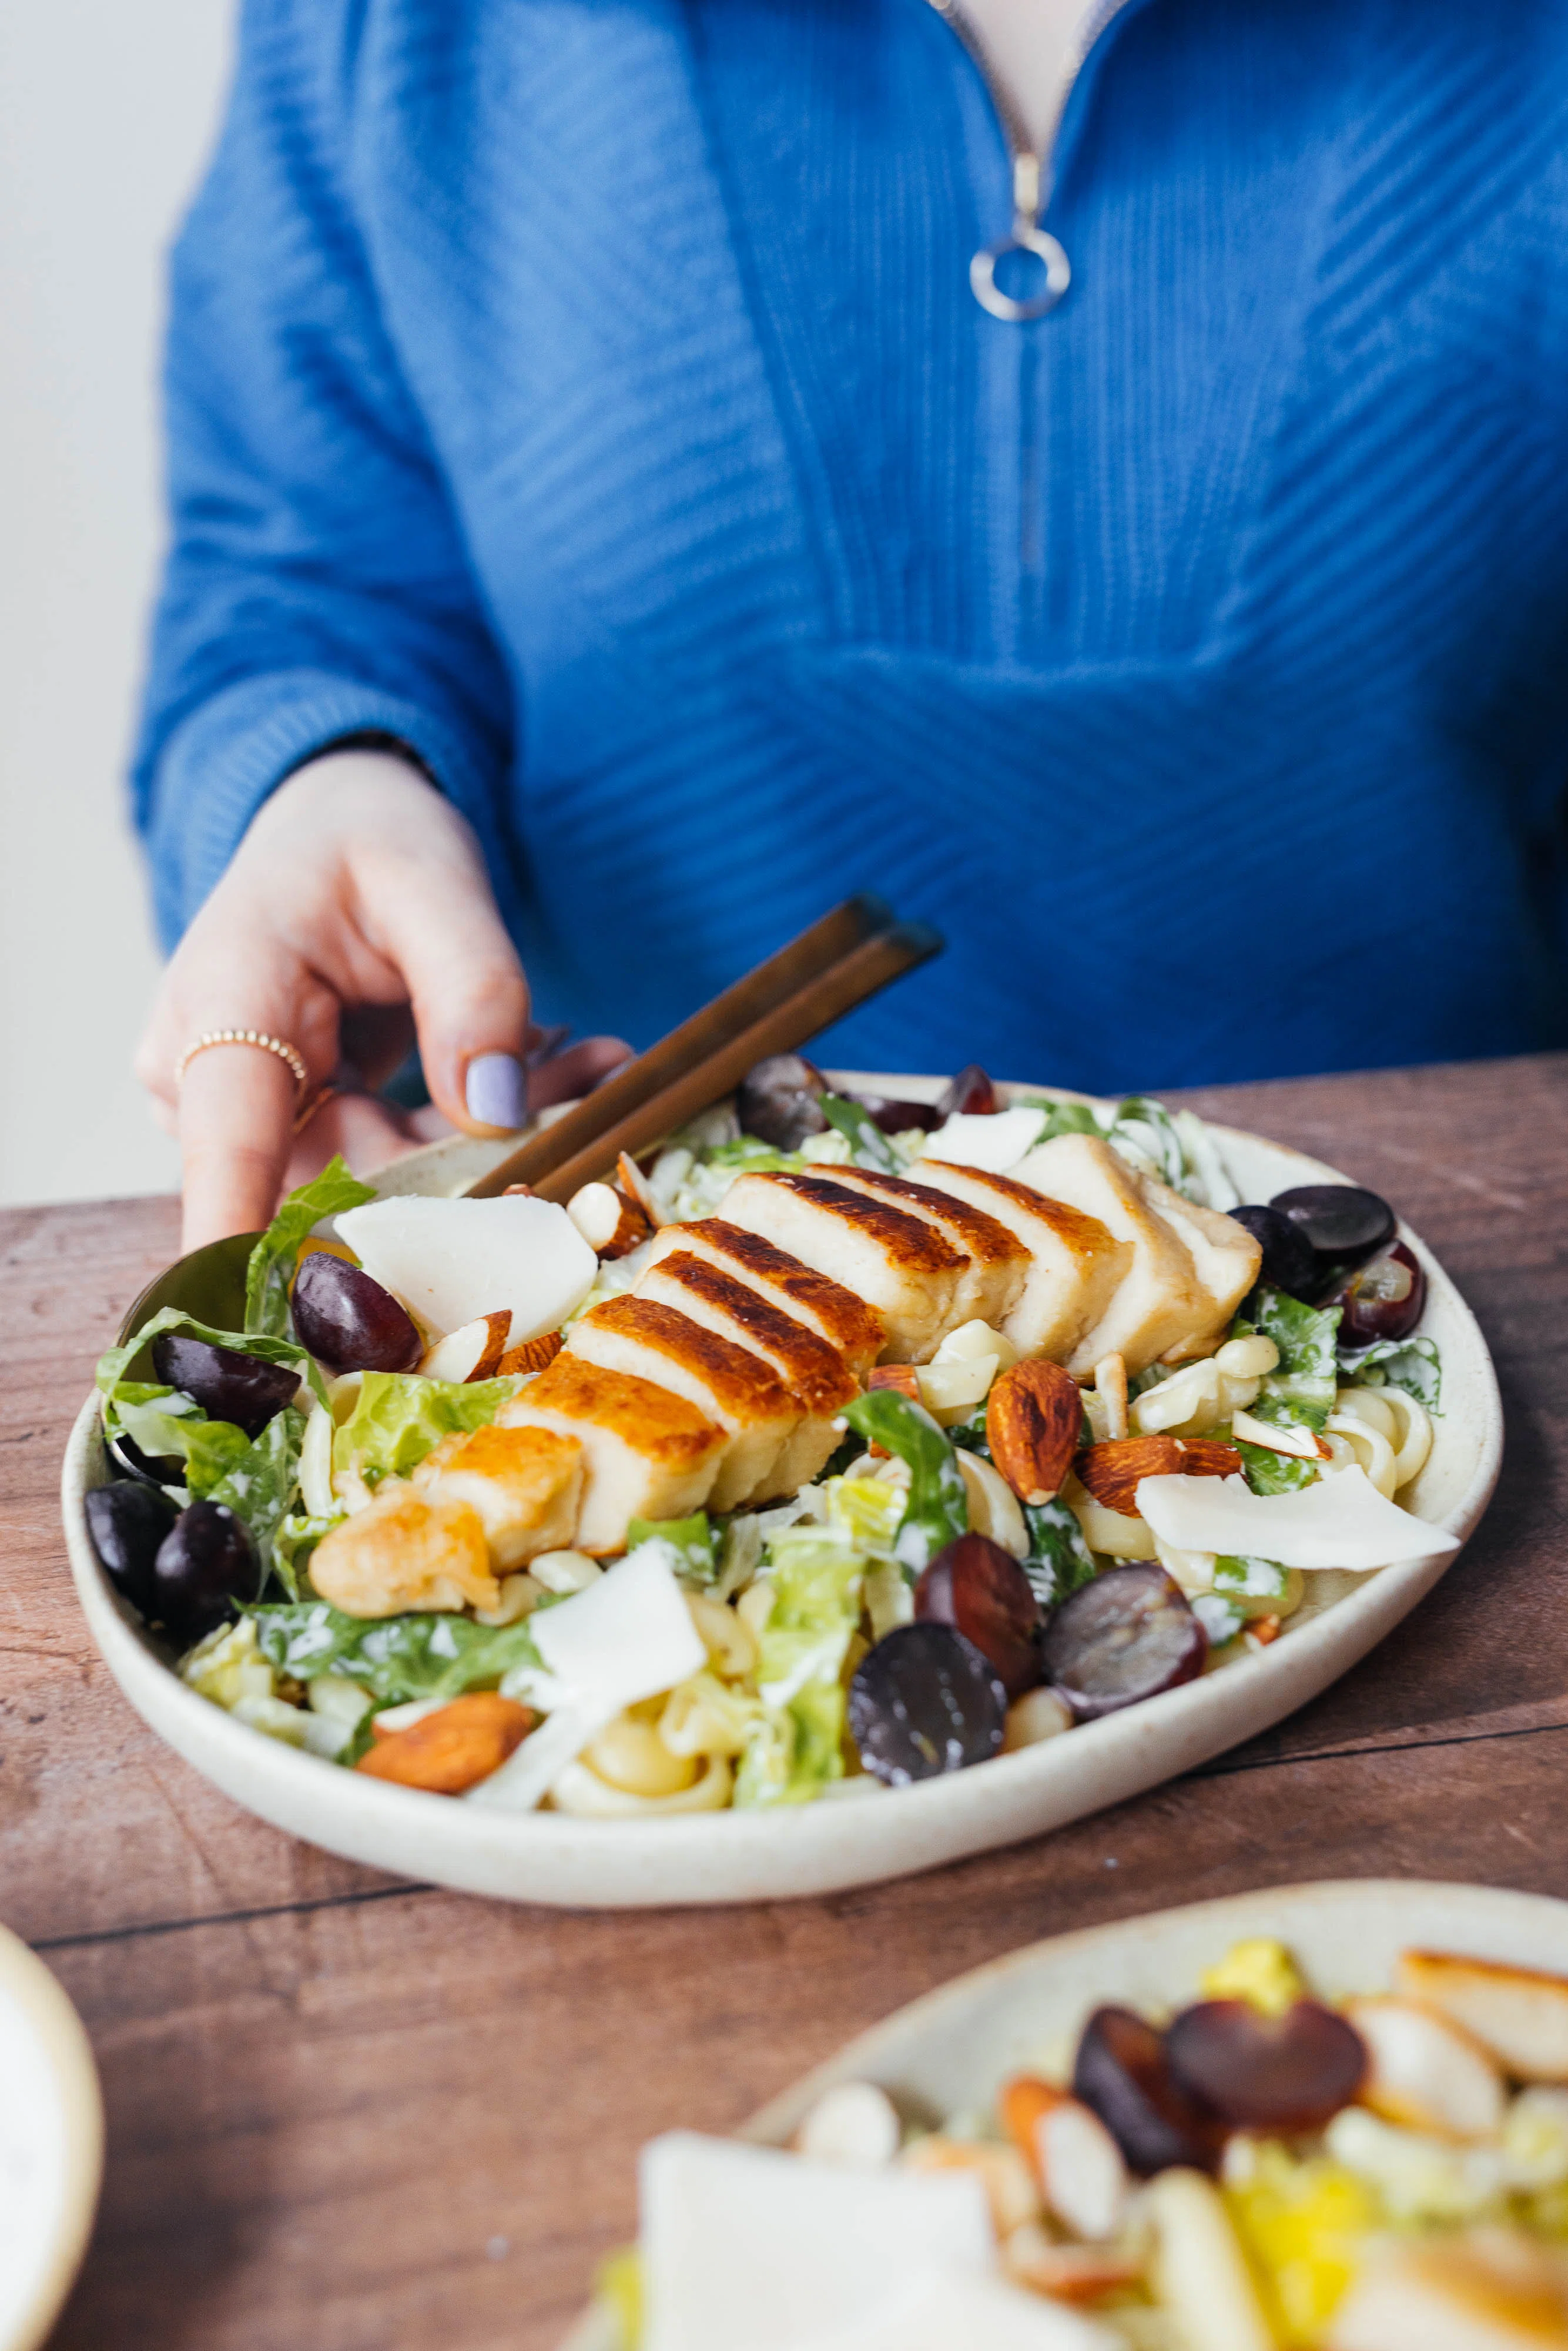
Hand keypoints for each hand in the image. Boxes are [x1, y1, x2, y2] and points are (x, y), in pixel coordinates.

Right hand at [137, 751, 628, 1249]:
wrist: (334, 821)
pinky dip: (472, 1123)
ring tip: (588, 1064)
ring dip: (488, 1136)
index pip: (228, 1147)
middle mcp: (210, 1073)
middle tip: (590, 1091)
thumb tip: (499, 1107)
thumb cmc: (367, 836)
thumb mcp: (434, 877)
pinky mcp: (295, 1126)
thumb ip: (471, 984)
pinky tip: (553, 1066)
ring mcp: (247, 1111)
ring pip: (375, 1179)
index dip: (255, 1245)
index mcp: (225, 997)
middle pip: (332, 1179)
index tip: (296, 1336)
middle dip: (468, 1158)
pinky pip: (389, 1161)